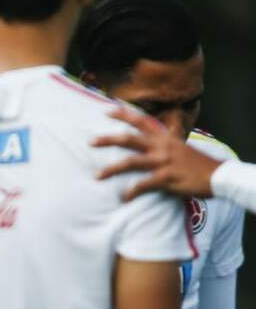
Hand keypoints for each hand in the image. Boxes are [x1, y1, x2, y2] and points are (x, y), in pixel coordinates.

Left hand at [92, 106, 220, 199]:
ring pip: (131, 162)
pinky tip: (124, 197)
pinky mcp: (167, 178)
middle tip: (90, 142)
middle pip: (129, 139)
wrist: (217, 176)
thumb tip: (170, 120)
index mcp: (164, 137)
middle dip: (108, 140)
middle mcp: (161, 146)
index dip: (123, 115)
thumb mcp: (182, 143)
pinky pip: (144, 184)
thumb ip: (171, 133)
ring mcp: (164, 162)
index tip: (105, 111)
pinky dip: (132, 191)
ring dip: (112, 169)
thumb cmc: (197, 162)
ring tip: (97, 176)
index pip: (141, 121)